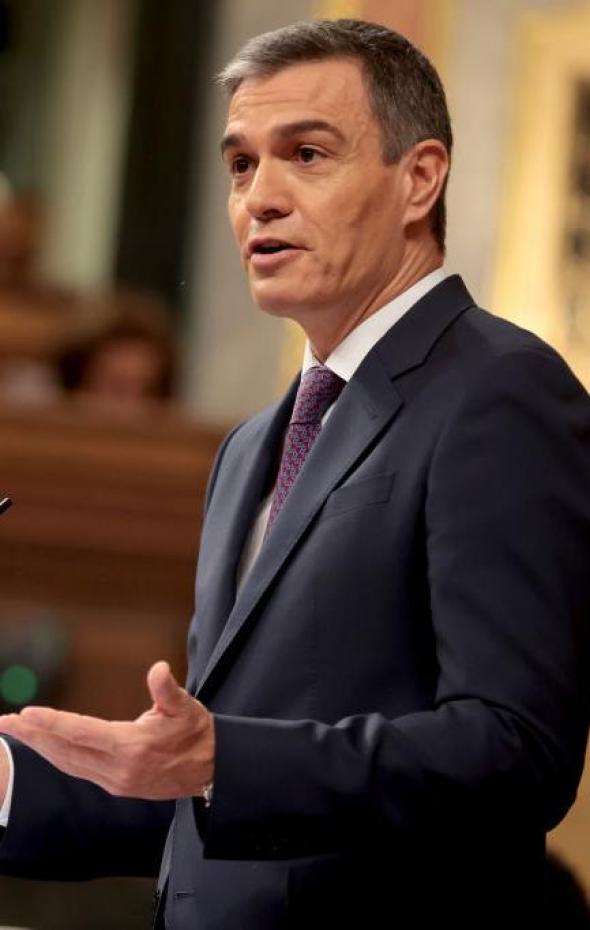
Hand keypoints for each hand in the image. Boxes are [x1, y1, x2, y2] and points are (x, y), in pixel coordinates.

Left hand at [0, 661, 214, 799]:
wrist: (212, 769)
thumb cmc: (197, 732)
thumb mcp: (187, 707)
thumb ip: (168, 690)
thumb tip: (159, 668)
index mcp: (131, 747)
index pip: (81, 733)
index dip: (52, 723)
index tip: (26, 713)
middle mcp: (118, 769)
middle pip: (65, 751)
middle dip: (33, 736)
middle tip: (5, 722)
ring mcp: (115, 781)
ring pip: (67, 763)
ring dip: (40, 747)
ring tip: (17, 731)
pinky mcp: (116, 786)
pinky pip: (77, 769)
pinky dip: (57, 756)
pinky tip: (46, 745)